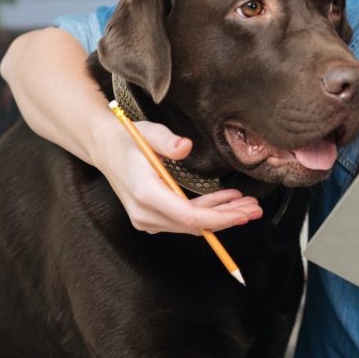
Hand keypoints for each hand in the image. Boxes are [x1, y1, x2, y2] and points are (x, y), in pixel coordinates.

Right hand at [90, 116, 261, 234]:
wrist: (104, 148)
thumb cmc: (128, 138)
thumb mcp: (148, 132)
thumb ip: (166, 141)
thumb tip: (185, 147)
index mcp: (145, 194)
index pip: (188, 216)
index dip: (218, 217)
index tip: (242, 212)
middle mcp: (145, 214)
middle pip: (194, 224)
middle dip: (227, 218)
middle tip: (254, 210)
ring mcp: (146, 219)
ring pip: (191, 225)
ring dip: (220, 216)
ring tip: (246, 206)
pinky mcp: (151, 218)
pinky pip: (184, 221)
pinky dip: (207, 214)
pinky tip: (227, 203)